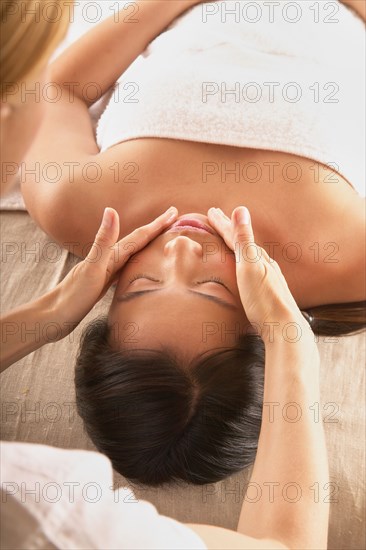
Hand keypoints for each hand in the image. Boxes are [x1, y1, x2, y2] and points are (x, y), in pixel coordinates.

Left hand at [52, 206, 177, 336]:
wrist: (53, 316)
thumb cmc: (73, 296)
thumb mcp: (92, 268)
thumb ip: (103, 241)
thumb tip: (111, 210)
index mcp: (110, 255)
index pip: (138, 236)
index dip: (156, 224)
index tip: (174, 212)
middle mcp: (108, 260)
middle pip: (137, 240)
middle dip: (155, 229)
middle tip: (173, 217)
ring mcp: (105, 271)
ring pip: (132, 253)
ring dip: (147, 243)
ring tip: (161, 237)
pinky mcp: (102, 284)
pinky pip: (125, 268)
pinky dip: (136, 262)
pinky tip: (137, 265)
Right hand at [208, 206, 312, 342]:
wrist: (284, 328)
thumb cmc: (264, 299)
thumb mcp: (250, 267)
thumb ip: (244, 240)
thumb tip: (240, 209)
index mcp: (257, 257)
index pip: (236, 235)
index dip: (223, 223)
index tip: (211, 212)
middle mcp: (264, 265)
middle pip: (243, 242)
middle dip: (229, 229)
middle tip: (217, 217)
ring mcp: (268, 278)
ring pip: (250, 255)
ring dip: (238, 244)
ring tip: (231, 239)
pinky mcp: (268, 292)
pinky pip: (254, 269)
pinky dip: (245, 261)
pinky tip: (249, 268)